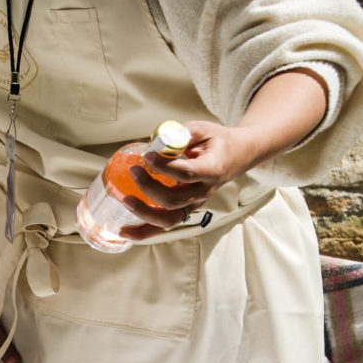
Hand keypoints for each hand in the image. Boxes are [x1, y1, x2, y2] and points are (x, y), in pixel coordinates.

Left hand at [119, 121, 257, 240]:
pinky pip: (164, 224)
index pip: (187, 173)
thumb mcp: (204, 130)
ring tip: (125, 202)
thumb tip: (158, 139)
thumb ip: (182, 133)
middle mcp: (203, 192)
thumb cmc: (217, 142)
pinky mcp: (185, 209)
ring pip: (169, 220)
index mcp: (211, 170)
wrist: (237, 156)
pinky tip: (125, 232)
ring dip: (144, 215)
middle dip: (150, 188)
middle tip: (134, 170)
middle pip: (174, 200)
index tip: (147, 155)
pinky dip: (144, 231)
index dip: (165, 166)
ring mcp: (194, 204)